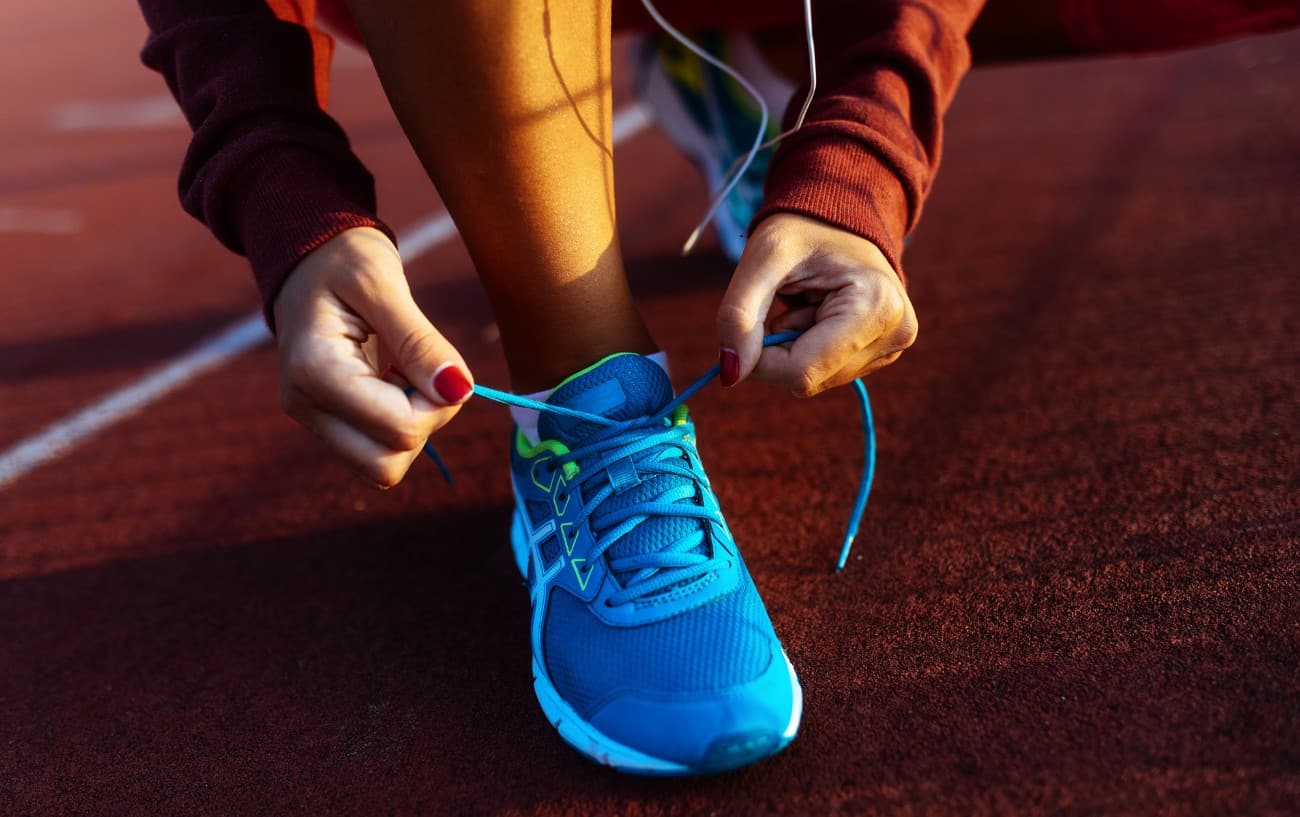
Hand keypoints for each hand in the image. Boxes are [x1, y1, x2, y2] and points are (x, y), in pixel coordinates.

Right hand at [272, 227, 472, 487]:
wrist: (307, 257)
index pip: (399, 431)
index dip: (437, 406)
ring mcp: (312, 419)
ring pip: (381, 467)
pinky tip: (392, 380)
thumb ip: (420, 341)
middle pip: (386, 466)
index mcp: (314, 371)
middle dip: (424, 424)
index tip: (438, 362)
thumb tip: (459, 390)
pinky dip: (398, 425)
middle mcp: (305, 406)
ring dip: (412, 426)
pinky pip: (375, 451)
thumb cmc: (344, 260)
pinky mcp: (325, 423)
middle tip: (421, 371)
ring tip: (403, 371)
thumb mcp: (383, 283)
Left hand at [716, 213, 917, 395]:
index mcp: (877, 306)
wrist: (838, 217)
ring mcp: (893, 347)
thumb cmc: (803, 229)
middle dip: (781, 349)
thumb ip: (739, 314)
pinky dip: (808, 348)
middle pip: (808, 381)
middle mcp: (896, 333)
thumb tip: (730, 374)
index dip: (761, 357)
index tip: (757, 321)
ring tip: (808, 303)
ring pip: (815, 381)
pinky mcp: (883, 353)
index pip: (801, 372)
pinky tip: (819, 313)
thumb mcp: (762, 258)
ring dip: (795, 347)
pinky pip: (825, 373)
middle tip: (791, 301)